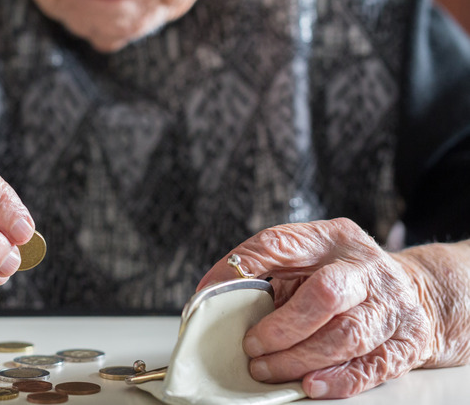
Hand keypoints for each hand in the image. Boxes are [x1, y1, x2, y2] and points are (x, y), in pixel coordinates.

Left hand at [197, 218, 435, 398]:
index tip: (210, 294)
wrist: (414, 293)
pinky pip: (371, 366)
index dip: (240, 267)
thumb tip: (212, 297)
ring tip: (267, 369)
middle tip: (251, 345)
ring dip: (299, 358)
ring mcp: (390, 305)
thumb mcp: (307, 260)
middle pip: (326, 294)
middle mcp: (364, 268)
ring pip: (346, 335)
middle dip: (282, 327)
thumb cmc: (342, 278)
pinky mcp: (405, 342)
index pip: (280, 243)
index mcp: (330, 239)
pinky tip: (309, 385)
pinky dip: (337, 380)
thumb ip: (267, 272)